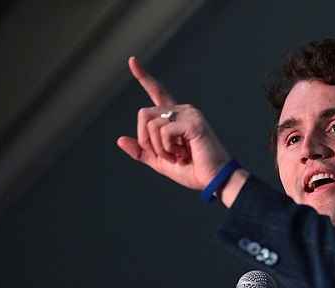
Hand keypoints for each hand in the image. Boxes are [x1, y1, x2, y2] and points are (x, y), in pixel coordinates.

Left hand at [116, 56, 231, 190]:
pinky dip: (168, 148)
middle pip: (144, 114)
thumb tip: (120, 140)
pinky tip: (183, 154)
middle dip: (146, 140)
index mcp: (174, 117)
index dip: (143, 77)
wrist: (214, 180)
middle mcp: (182, 110)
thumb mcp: (160, 161)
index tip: (132, 61)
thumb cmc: (194, 170)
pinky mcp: (193, 122)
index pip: (157, 92)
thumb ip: (142, 151)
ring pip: (151, 124)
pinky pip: (164, 131)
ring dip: (159, 148)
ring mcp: (188, 114)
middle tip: (166, 155)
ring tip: (179, 156)